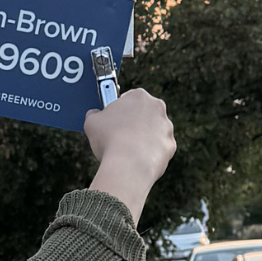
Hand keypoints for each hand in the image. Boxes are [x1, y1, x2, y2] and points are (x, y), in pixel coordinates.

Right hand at [84, 88, 175, 219]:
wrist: (129, 164)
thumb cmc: (109, 139)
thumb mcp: (91, 122)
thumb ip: (94, 114)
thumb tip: (94, 114)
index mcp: (138, 96)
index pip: (128, 98)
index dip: (118, 110)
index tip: (111, 120)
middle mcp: (157, 107)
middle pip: (143, 113)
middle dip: (133, 123)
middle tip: (118, 136)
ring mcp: (166, 127)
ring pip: (152, 131)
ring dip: (142, 138)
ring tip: (126, 151)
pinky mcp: (170, 145)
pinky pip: (158, 148)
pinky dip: (149, 153)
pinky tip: (137, 160)